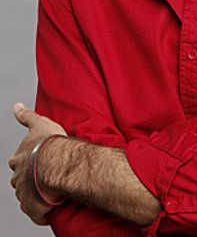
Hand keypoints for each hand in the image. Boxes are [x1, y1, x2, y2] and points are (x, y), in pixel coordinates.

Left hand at [8, 103, 66, 224]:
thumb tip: (16, 106)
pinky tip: (53, 207)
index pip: (19, 162)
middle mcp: (16, 178)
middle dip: (32, 180)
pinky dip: (43, 212)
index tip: (41, 161)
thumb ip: (26, 116)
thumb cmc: (49, 142)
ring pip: (28, 197)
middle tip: (48, 176)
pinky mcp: (32, 208)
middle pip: (22, 181)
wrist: (57, 161)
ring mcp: (24, 194)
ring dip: (38, 195)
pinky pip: (36, 213)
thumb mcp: (39, 123)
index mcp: (17, 160)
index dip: (30, 162)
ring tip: (54, 190)